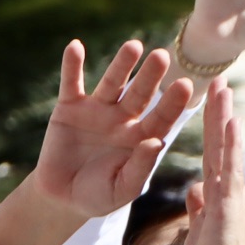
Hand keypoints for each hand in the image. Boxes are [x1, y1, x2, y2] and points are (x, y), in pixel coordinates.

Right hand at [17, 40, 192, 221]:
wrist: (61, 198)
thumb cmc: (98, 196)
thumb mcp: (121, 190)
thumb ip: (139, 168)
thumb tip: (154, 141)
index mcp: (143, 136)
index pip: (162, 116)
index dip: (172, 102)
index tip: (184, 85)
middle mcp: (124, 118)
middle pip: (141, 93)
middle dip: (151, 76)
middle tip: (162, 57)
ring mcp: (97, 110)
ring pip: (112, 83)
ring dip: (122, 64)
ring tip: (133, 46)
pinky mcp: (69, 108)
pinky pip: (72, 84)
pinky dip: (72, 66)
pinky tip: (75, 47)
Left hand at [183, 79, 244, 244]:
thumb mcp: (199, 225)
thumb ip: (200, 204)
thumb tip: (197, 188)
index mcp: (216, 189)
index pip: (211, 151)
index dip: (208, 127)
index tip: (206, 102)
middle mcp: (226, 185)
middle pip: (220, 141)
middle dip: (217, 111)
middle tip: (216, 79)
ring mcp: (229, 190)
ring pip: (225, 147)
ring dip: (223, 117)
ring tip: (221, 88)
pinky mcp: (228, 200)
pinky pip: (227, 166)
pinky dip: (228, 144)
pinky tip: (229, 122)